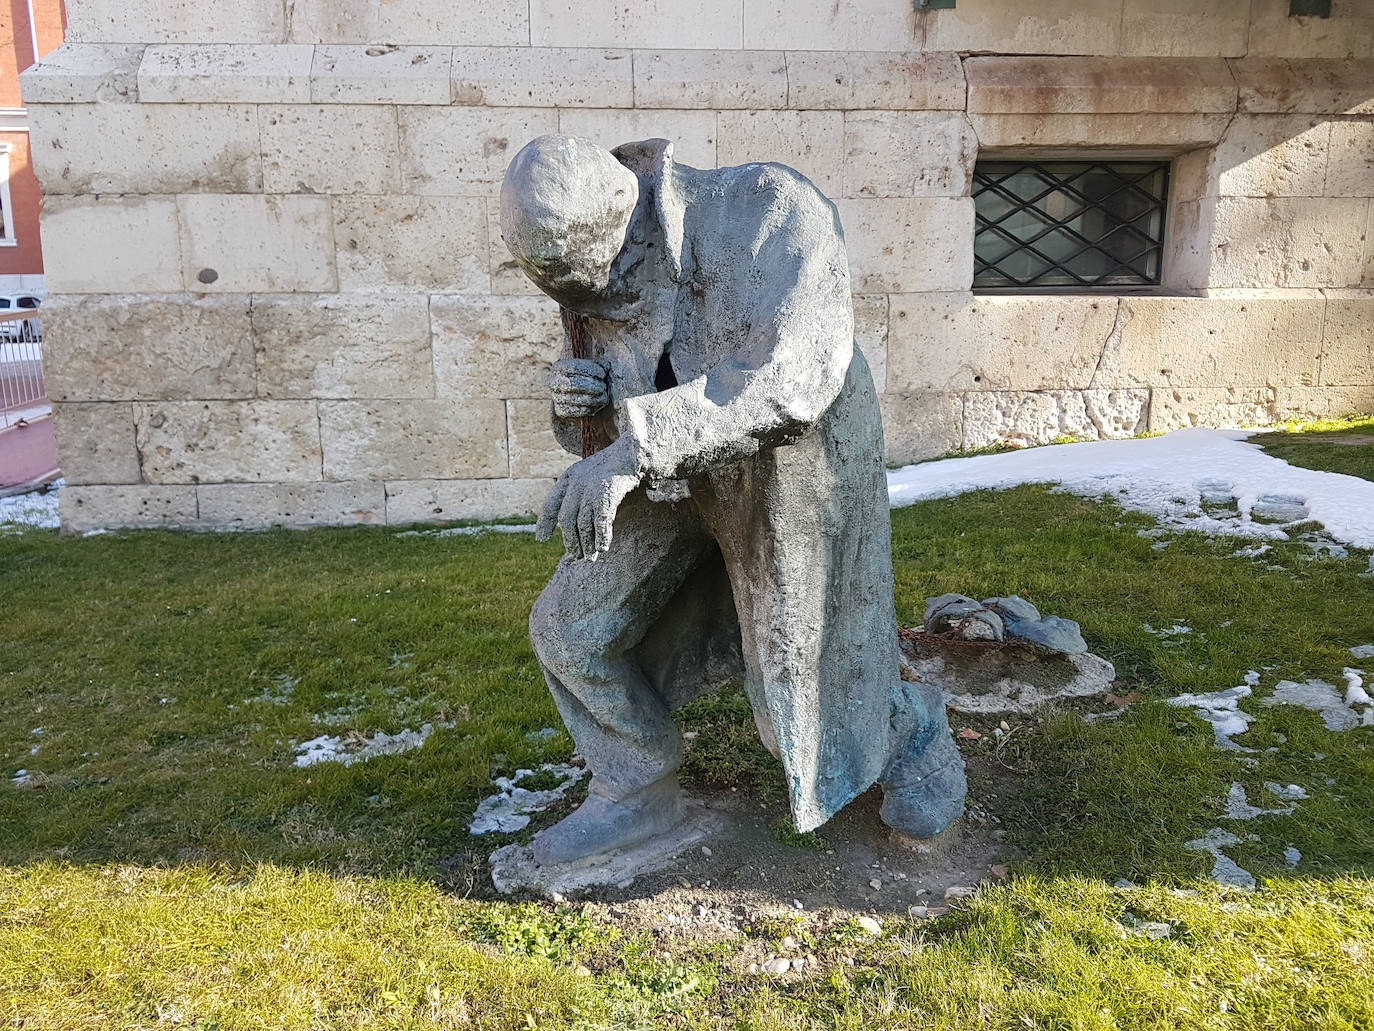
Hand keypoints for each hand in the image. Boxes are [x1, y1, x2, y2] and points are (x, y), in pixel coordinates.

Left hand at [536, 437, 642, 559]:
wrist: (634, 453)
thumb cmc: (611, 467)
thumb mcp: (588, 475)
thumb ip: (577, 493)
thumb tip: (570, 523)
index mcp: (569, 477)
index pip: (551, 504)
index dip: (545, 523)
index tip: (541, 539)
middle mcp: (577, 484)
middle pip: (567, 519)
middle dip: (570, 540)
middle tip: (575, 555)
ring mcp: (592, 489)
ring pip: (583, 524)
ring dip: (586, 544)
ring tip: (590, 557)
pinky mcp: (607, 495)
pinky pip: (601, 523)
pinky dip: (601, 537)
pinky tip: (603, 548)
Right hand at [549, 358, 609, 418]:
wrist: (576, 393)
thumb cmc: (586, 376)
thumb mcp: (591, 366)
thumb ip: (599, 364)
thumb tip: (607, 366)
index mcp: (559, 367)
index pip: (574, 367)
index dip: (590, 371)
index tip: (603, 374)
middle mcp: (553, 382)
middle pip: (572, 384)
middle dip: (591, 386)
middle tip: (603, 387)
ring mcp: (556, 397)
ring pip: (576, 399)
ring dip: (593, 399)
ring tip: (603, 396)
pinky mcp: (561, 411)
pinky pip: (577, 411)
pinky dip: (590, 408)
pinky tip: (597, 404)